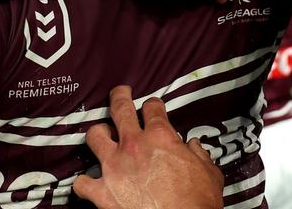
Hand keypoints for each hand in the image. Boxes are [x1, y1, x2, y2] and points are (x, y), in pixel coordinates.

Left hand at [73, 86, 222, 208]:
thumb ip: (200, 155)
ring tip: (101, 134)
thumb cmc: (195, 203)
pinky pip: (82, 183)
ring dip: (98, 134)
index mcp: (160, 137)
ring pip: (94, 136)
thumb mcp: (209, 173)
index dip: (153, 105)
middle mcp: (134, 146)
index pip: (152, 107)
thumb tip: (194, 147)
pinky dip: (84, 182)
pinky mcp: (102, 192)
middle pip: (119, 108)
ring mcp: (114, 167)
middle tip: (120, 93)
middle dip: (119, 96)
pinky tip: (88, 182)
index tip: (152, 107)